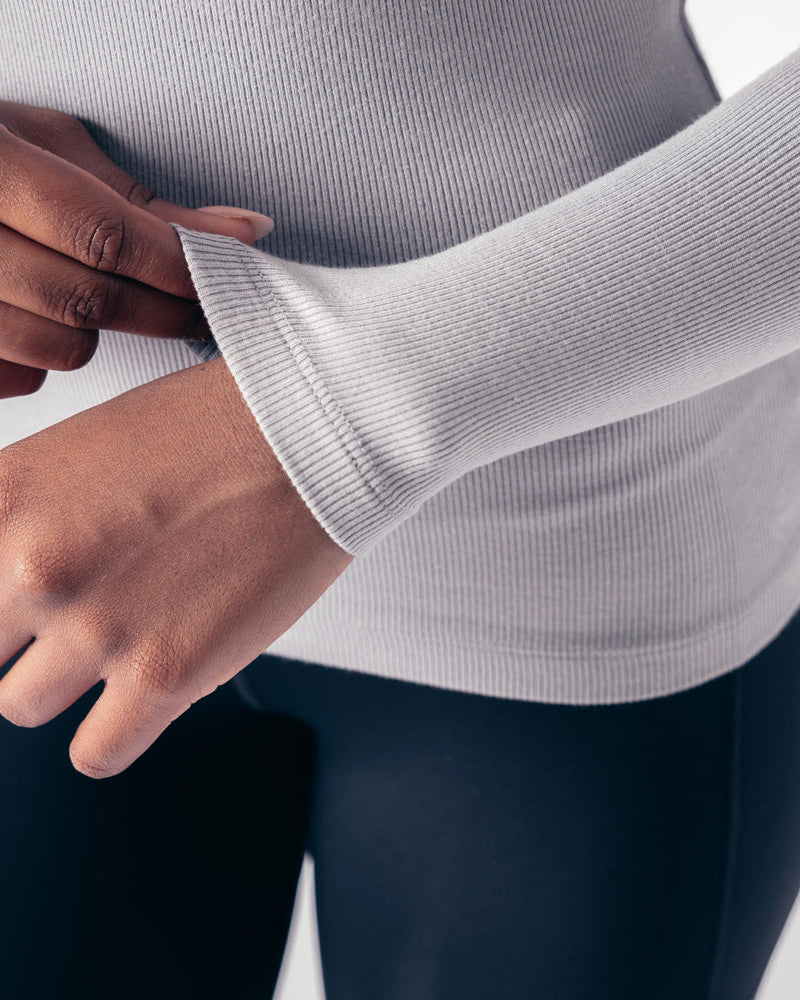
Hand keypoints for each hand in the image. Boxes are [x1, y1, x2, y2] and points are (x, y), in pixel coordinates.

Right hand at [0, 100, 274, 394]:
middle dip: (158, 311)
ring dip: (92, 332)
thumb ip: (145, 200)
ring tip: (91, 294)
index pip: (101, 233)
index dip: (173, 266)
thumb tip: (248, 232)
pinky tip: (29, 313)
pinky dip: (38, 357)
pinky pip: (17, 377)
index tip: (221, 278)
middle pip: (83, 300)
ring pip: (56, 350)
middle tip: (195, 305)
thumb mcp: (52, 148)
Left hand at [0, 357, 352, 776]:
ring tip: (118, 642)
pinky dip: (110, 734)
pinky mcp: (165, 676)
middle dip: (17, 639)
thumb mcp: (79, 448)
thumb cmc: (209, 429)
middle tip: (70, 616)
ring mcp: (96, 627)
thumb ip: (22, 517)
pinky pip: (94, 753)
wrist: (306, 437)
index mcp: (3, 497)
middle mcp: (33, 566)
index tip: (15, 615)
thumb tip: (8, 576)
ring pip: (19, 705)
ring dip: (63, 682)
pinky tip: (141, 694)